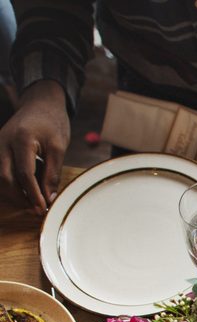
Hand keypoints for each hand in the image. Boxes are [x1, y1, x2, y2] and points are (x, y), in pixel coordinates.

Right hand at [0, 80, 70, 211]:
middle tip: (36, 210)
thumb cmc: (51, 123)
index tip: (43, 208)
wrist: (40, 103)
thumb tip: (49, 198)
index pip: (25, 173)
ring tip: (32, 204)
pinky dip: (11, 184)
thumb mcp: (58, 147)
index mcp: (21, 139)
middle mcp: (4, 141)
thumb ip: (52, 173)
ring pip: (0, 176)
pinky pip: (1, 170)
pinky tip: (25, 192)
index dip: (33, 194)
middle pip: (5, 177)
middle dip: (20, 197)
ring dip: (14, 193)